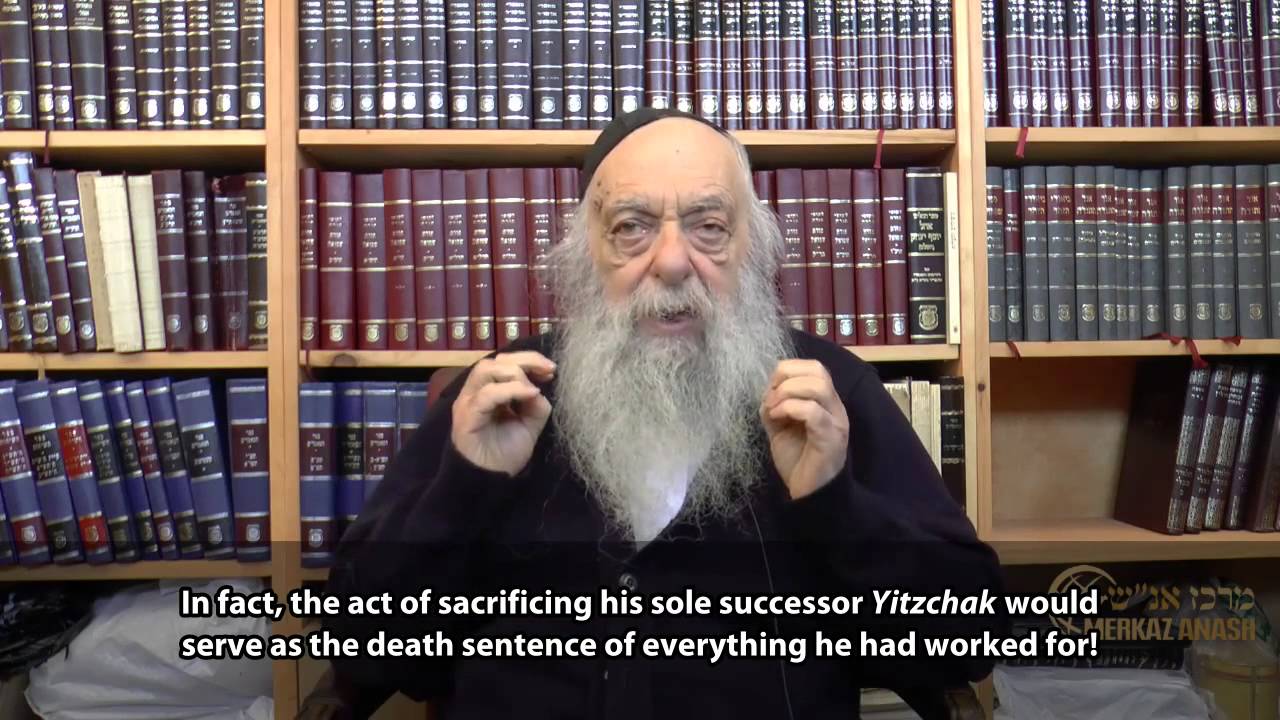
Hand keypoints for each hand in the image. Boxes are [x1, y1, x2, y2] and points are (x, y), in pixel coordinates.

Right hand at [451, 351, 555, 475]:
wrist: (489, 482)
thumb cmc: (505, 454)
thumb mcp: (529, 425)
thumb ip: (536, 405)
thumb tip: (542, 389)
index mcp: (488, 391)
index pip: (504, 363)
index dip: (529, 360)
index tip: (551, 369)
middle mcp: (474, 392)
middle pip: (494, 361)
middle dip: (524, 361)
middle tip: (547, 370)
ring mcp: (468, 403)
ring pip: (486, 371)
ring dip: (515, 373)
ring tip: (534, 387)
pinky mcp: (466, 417)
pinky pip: (486, 396)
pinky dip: (510, 390)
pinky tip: (529, 394)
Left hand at [759, 360, 849, 499]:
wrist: (808, 495)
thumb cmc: (797, 461)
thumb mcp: (781, 427)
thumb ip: (776, 406)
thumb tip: (767, 392)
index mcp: (826, 402)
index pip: (814, 367)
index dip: (787, 371)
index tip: (769, 390)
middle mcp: (835, 408)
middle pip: (818, 370)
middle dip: (786, 377)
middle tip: (770, 398)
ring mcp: (835, 422)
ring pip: (818, 386)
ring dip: (787, 392)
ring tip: (773, 409)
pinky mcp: (830, 439)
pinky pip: (813, 412)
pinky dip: (790, 408)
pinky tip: (777, 419)